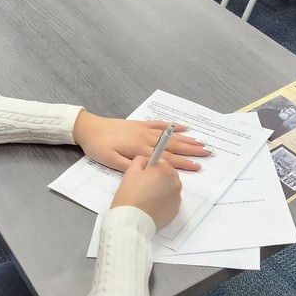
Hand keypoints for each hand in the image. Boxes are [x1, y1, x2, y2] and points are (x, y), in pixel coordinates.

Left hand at [72, 111, 209, 171]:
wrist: (88, 128)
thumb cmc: (98, 147)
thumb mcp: (109, 161)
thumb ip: (129, 167)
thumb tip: (148, 171)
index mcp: (139, 149)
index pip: (166, 158)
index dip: (183, 163)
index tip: (197, 167)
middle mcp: (145, 138)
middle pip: (173, 145)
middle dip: (191, 150)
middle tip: (207, 153)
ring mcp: (143, 129)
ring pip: (169, 135)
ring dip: (186, 139)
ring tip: (201, 142)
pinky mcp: (139, 124)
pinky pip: (159, 124)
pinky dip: (172, 126)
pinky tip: (183, 127)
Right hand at [111, 156, 181, 229]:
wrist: (132, 220)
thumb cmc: (130, 196)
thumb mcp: (130, 171)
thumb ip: (140, 160)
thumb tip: (145, 160)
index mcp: (164, 170)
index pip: (161, 161)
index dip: (150, 167)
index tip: (144, 172)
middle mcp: (174, 182)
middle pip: (168, 174)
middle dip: (158, 177)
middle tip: (143, 185)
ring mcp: (176, 197)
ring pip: (170, 187)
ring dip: (162, 188)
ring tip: (146, 196)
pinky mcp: (175, 209)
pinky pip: (171, 200)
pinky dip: (164, 200)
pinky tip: (152, 204)